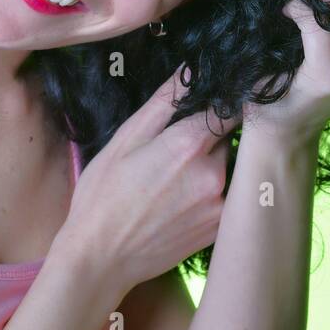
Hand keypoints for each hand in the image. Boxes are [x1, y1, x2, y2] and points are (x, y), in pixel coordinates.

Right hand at [57, 66, 236, 295]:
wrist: (99, 260)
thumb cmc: (104, 195)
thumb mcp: (126, 138)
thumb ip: (164, 102)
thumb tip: (191, 69)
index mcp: (189, 144)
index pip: (230, 107)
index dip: (224, 100)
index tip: (215, 99)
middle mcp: (215, 173)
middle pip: (228, 138)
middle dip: (210, 137)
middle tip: (177, 149)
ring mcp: (221, 204)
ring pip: (229, 168)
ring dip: (212, 165)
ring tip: (175, 179)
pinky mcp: (220, 229)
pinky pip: (228, 196)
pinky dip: (213, 192)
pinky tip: (182, 201)